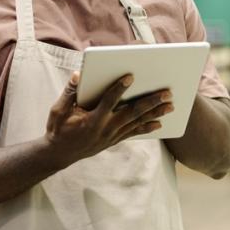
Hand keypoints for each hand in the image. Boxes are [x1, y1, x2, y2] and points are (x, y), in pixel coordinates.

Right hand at [44, 72, 173, 165]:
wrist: (59, 154)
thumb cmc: (58, 129)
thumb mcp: (58, 111)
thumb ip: (70, 93)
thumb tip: (78, 75)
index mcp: (92, 120)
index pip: (109, 101)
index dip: (119, 88)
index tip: (131, 76)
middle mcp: (105, 129)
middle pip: (132, 112)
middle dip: (151, 101)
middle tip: (167, 92)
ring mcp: (111, 136)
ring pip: (137, 122)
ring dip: (155, 113)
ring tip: (170, 105)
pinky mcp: (114, 140)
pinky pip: (133, 133)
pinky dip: (147, 127)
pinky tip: (159, 123)